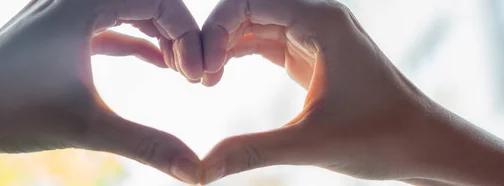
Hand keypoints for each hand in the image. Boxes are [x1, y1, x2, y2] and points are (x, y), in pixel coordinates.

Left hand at [0, 0, 202, 183]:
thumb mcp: (88, 127)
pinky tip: (154, 62)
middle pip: (146, 0)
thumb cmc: (9, 111)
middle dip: (177, 34)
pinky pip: (108, 24)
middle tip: (193, 74)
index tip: (197, 77)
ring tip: (180, 68)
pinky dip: (135, 39)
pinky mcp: (54, 31)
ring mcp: (60, 12)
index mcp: (83, 2)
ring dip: (158, 34)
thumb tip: (198, 172)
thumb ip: (148, 145)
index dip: (189, 36)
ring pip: (127, 10)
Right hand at [199, 0, 503, 184]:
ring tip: (202, 79)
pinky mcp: (310, 54)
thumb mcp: (309, 144)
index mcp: (321, 22)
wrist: (423, 145)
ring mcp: (313, 34)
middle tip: (193, 75)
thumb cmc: (381, 138)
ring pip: (253, 25)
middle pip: (247, 9)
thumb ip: (250, 151)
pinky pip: (264, 41)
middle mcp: (317, 18)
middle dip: (214, 37)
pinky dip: (237, 54)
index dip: (214, 31)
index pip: (248, 3)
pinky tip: (218, 75)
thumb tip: (199, 169)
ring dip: (223, 46)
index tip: (198, 70)